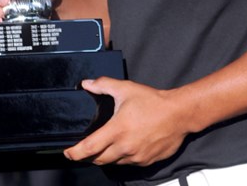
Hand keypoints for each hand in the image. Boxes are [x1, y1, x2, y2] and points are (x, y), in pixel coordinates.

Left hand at [64, 77, 190, 165]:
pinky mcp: (145, 161)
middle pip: (98, 160)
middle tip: (83, 150)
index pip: (89, 148)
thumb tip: (87, 83)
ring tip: (103, 147)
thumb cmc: (154, 102)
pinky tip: (123, 147)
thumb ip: (103, 85)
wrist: (179, 114)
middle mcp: (125, 147)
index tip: (68, 152)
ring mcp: (135, 156)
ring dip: (105, 157)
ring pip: (113, 163)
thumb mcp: (126, 89)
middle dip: (87, 157)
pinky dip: (122, 157)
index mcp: (117, 130)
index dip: (74, 153)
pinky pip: (128, 163)